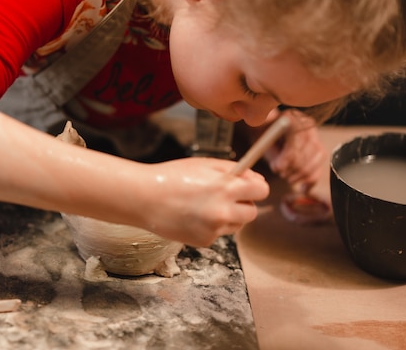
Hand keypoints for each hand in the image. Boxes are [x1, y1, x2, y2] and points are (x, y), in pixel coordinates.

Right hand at [141, 157, 269, 246]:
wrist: (144, 198)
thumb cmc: (172, 176)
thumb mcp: (204, 164)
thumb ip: (233, 170)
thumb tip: (256, 180)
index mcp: (226, 188)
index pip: (261, 191)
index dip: (255, 187)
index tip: (248, 186)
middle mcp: (224, 211)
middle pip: (252, 212)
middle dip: (243, 203)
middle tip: (225, 196)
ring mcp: (214, 229)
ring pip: (237, 224)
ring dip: (229, 216)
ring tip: (205, 205)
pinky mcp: (204, 241)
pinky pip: (218, 233)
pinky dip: (211, 226)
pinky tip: (193, 216)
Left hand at [262, 109, 325, 189]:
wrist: (268, 131)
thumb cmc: (262, 134)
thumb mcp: (260, 136)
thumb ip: (269, 148)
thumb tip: (278, 166)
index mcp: (293, 117)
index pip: (298, 137)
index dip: (289, 156)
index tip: (277, 168)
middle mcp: (309, 126)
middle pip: (309, 152)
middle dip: (293, 167)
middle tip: (279, 172)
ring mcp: (316, 139)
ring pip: (315, 163)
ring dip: (299, 175)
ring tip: (285, 176)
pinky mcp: (319, 152)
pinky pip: (319, 170)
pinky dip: (310, 181)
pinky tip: (302, 187)